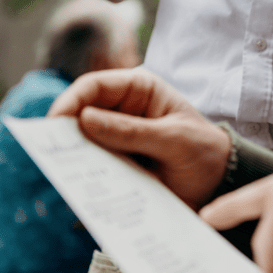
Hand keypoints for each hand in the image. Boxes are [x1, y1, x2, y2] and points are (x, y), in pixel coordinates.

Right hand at [48, 68, 230, 209]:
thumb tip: (84, 119)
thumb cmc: (204, 150)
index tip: (56, 121)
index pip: (95, 85)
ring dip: (73, 155)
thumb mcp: (174, 139)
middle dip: (66, 130)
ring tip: (65, 171)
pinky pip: (93, 166)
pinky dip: (85, 175)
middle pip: (82, 113)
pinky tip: (81, 187)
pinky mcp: (117, 162)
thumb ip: (133, 131)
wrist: (219, 182)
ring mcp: (118, 137)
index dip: (72, 100)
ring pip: (83, 142)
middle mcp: (123, 109)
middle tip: (52, 151)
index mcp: (139, 89)